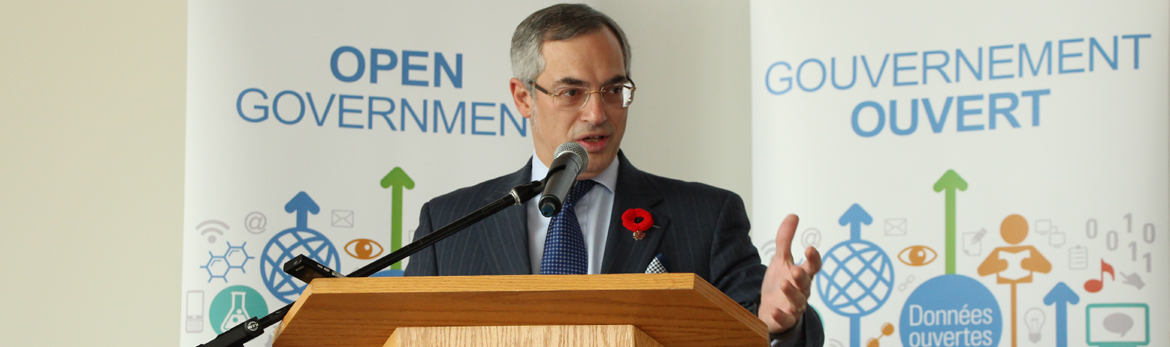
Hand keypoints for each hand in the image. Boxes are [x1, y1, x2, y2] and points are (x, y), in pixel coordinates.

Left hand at [758, 214, 821, 333]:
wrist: (769, 309)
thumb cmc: (779, 284)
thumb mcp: (781, 259)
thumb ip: (786, 239)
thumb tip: (793, 216)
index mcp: (802, 275)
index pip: (813, 266)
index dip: (813, 258)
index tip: (809, 248)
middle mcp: (801, 291)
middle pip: (806, 284)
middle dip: (802, 277)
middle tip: (796, 269)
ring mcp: (793, 307)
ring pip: (798, 302)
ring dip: (792, 293)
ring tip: (783, 284)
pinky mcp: (784, 319)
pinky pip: (785, 319)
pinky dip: (781, 315)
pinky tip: (775, 309)